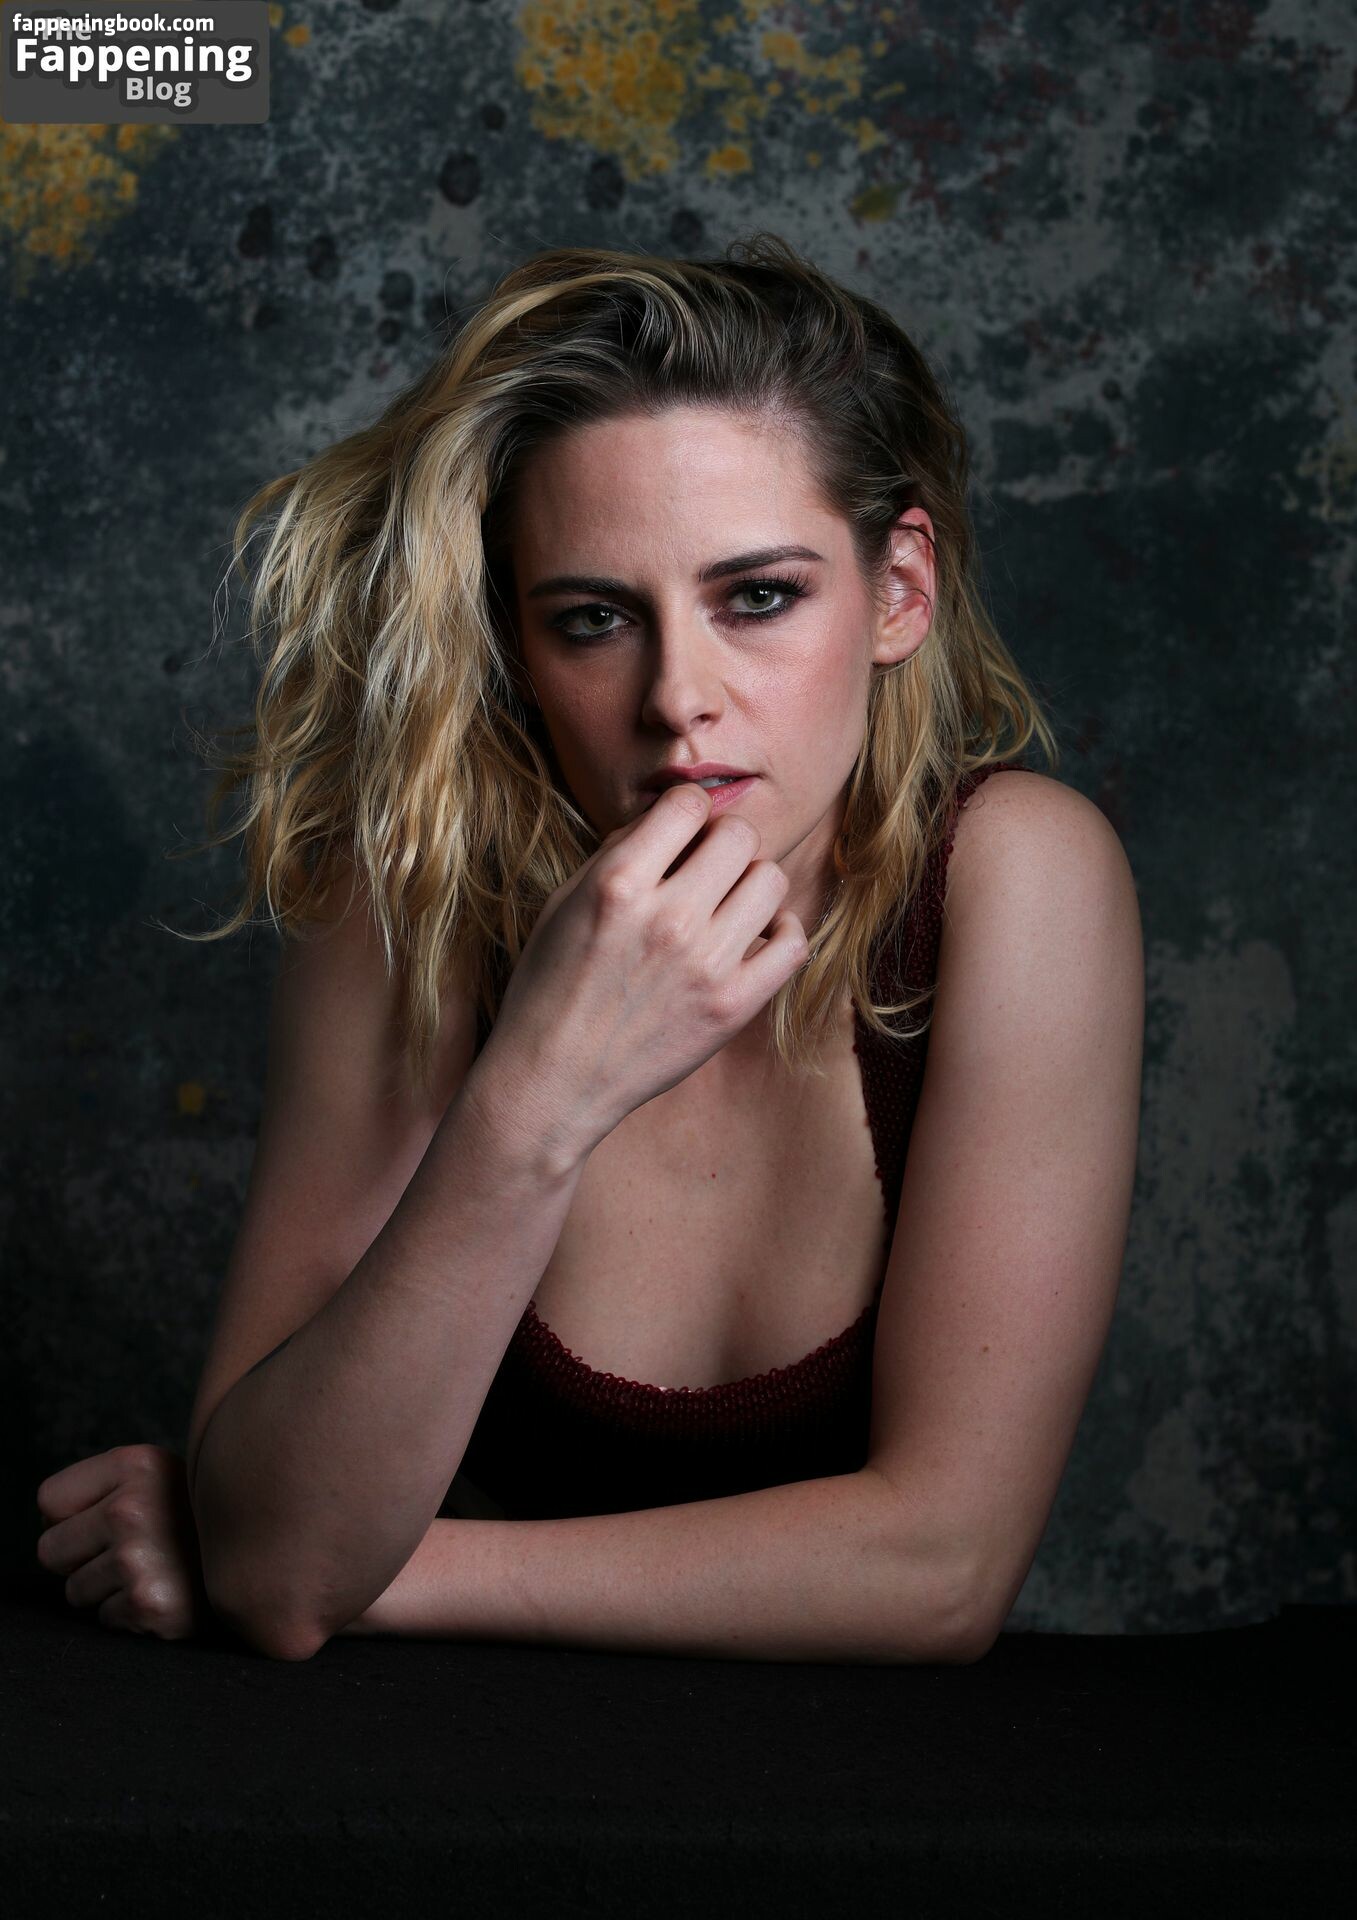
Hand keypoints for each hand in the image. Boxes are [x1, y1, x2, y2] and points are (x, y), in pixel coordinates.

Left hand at [35, 1443, 211, 1641]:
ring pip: (75, 1591)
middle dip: (81, 1557)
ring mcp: (137, 1559)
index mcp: (134, 1464)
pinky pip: (104, 1618)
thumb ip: (103, 1484)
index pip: (48, 1500)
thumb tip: (47, 1520)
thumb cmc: (194, 1519)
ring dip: (107, 1589)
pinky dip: (129, 1613)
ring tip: (153, 1570)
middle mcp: (131, 1508)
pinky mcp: (147, 1604)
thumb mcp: (158, 1475)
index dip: (71, 1515)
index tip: (103, 1519)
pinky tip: (165, 1592)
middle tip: (128, 1550)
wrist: (262, 1555)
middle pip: (49, 1550)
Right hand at [470, 781, 809, 1162]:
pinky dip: (782, 930)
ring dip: (751, 883)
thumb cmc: (549, 988)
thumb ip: (616, 855)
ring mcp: (706, 965)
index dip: (688, 811)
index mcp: (618, 884)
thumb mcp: (563, 904)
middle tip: (706, 867)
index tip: (682, 832)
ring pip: (770, 880)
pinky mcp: (732, 1006)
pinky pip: (793, 944)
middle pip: (739, 836)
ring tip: (727, 903)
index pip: (689, 804)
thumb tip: (666, 820)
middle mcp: (668, 919)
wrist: (553, 1079)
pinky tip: (755, 935)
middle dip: (723, 842)